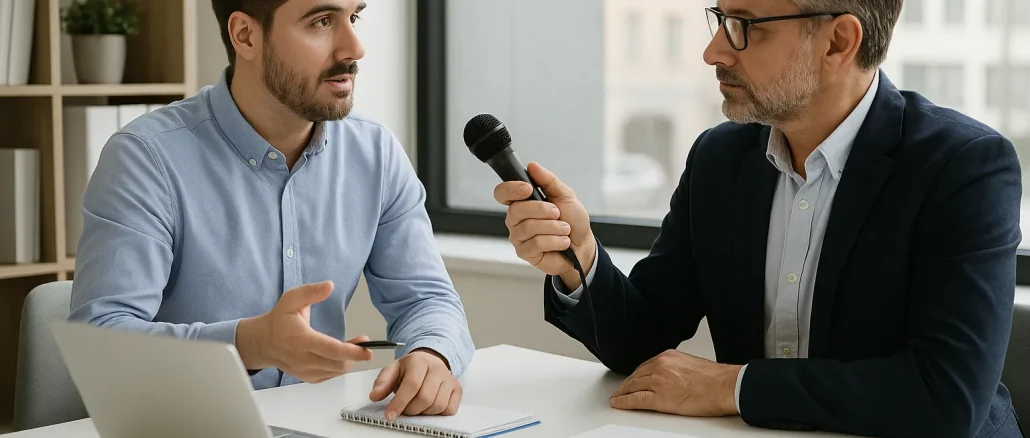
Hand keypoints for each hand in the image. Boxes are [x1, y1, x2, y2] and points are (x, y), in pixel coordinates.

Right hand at [235, 281, 373, 382]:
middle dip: (355, 355)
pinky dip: (339, 366)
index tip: (367, 350)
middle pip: (338, 364)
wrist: (264, 341)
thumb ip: (311, 292)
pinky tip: (341, 355)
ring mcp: (305, 371)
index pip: (332, 350)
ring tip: (354, 347)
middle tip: (363, 342)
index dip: (352, 352)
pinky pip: (330, 375)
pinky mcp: (307, 377)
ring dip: (349, 360)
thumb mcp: (292, 299)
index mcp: (301, 340)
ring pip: (336, 371)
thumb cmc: (279, 320)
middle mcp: (303, 359)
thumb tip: (330, 285)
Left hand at [368, 349, 461, 420]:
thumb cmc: (410, 369)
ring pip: (438, 405)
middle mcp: (437, 368)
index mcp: (419, 361)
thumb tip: (374, 396)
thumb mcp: (393, 370)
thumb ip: (382, 382)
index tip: (390, 415)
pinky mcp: (457, 389)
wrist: (429, 361)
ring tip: (416, 406)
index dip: (400, 402)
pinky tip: (428, 406)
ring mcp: (450, 378)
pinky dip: (437, 413)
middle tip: (404, 409)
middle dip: (411, 409)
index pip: (412, 384)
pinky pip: (449, 409)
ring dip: (423, 412)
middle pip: (425, 397)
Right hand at [493, 162, 595, 289]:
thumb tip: (532, 166)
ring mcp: (519, 237)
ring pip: (528, 227)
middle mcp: (516, 219)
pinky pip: (535, 243)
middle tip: (557, 213)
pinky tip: (561, 242)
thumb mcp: (565, 195)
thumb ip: (548, 180)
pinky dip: (554, 241)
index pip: (502, 193)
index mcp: (522, 202)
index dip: (511, 189)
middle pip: (516, 210)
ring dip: (553, 227)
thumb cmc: (573, 221)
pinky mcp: (525, 252)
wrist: (582, 245)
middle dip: (542, 210)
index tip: (528, 189)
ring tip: (564, 229)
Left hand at [609, 349, 740, 416]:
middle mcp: (660, 366)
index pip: (645, 366)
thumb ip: (676, 368)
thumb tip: (671, 377)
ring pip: (633, 386)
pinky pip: (635, 400)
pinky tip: (618, 403)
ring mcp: (658, 381)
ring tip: (617, 398)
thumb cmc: (715, 379)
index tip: (632, 380)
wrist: (724, 386)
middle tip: (621, 390)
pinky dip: (624, 402)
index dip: (636, 375)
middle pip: (636, 375)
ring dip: (622, 392)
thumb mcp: (691, 364)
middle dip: (627, 384)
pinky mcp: (659, 397)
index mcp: (668, 356)